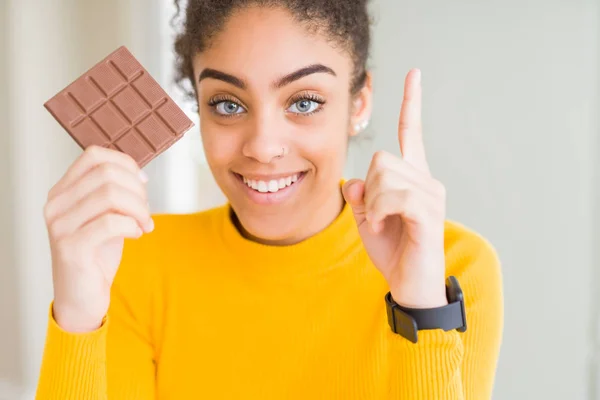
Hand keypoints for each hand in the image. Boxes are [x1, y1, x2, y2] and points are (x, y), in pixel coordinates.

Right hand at [44, 146, 153, 331]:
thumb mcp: (105, 216)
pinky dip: (132, 225)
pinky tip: (136, 234)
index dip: (125, 164)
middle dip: (137, 190)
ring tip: (144, 223)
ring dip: (139, 209)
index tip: (142, 183)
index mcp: (62, 191)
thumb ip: (113, 193)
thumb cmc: (96, 255)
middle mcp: (56, 205)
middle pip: (107, 174)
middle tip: (145, 211)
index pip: (94, 155)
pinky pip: (111, 223)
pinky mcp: (71, 248)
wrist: (82, 297)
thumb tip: (139, 174)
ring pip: (111, 195)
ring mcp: (60, 226)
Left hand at [342, 69, 446, 308]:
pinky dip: (380, 212)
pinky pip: (393, 196)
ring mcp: (430, 194)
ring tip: (386, 224)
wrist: (409, 284)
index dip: (411, 103)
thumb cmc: (392, 250)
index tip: (413, 73)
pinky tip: (388, 227)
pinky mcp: (428, 212)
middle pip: (381, 158)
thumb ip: (360, 195)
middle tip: (378, 215)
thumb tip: (355, 181)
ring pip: (384, 176)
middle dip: (369, 188)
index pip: (411, 133)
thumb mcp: (367, 218)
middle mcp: (426, 179)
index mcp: (412, 177)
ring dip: (374, 204)